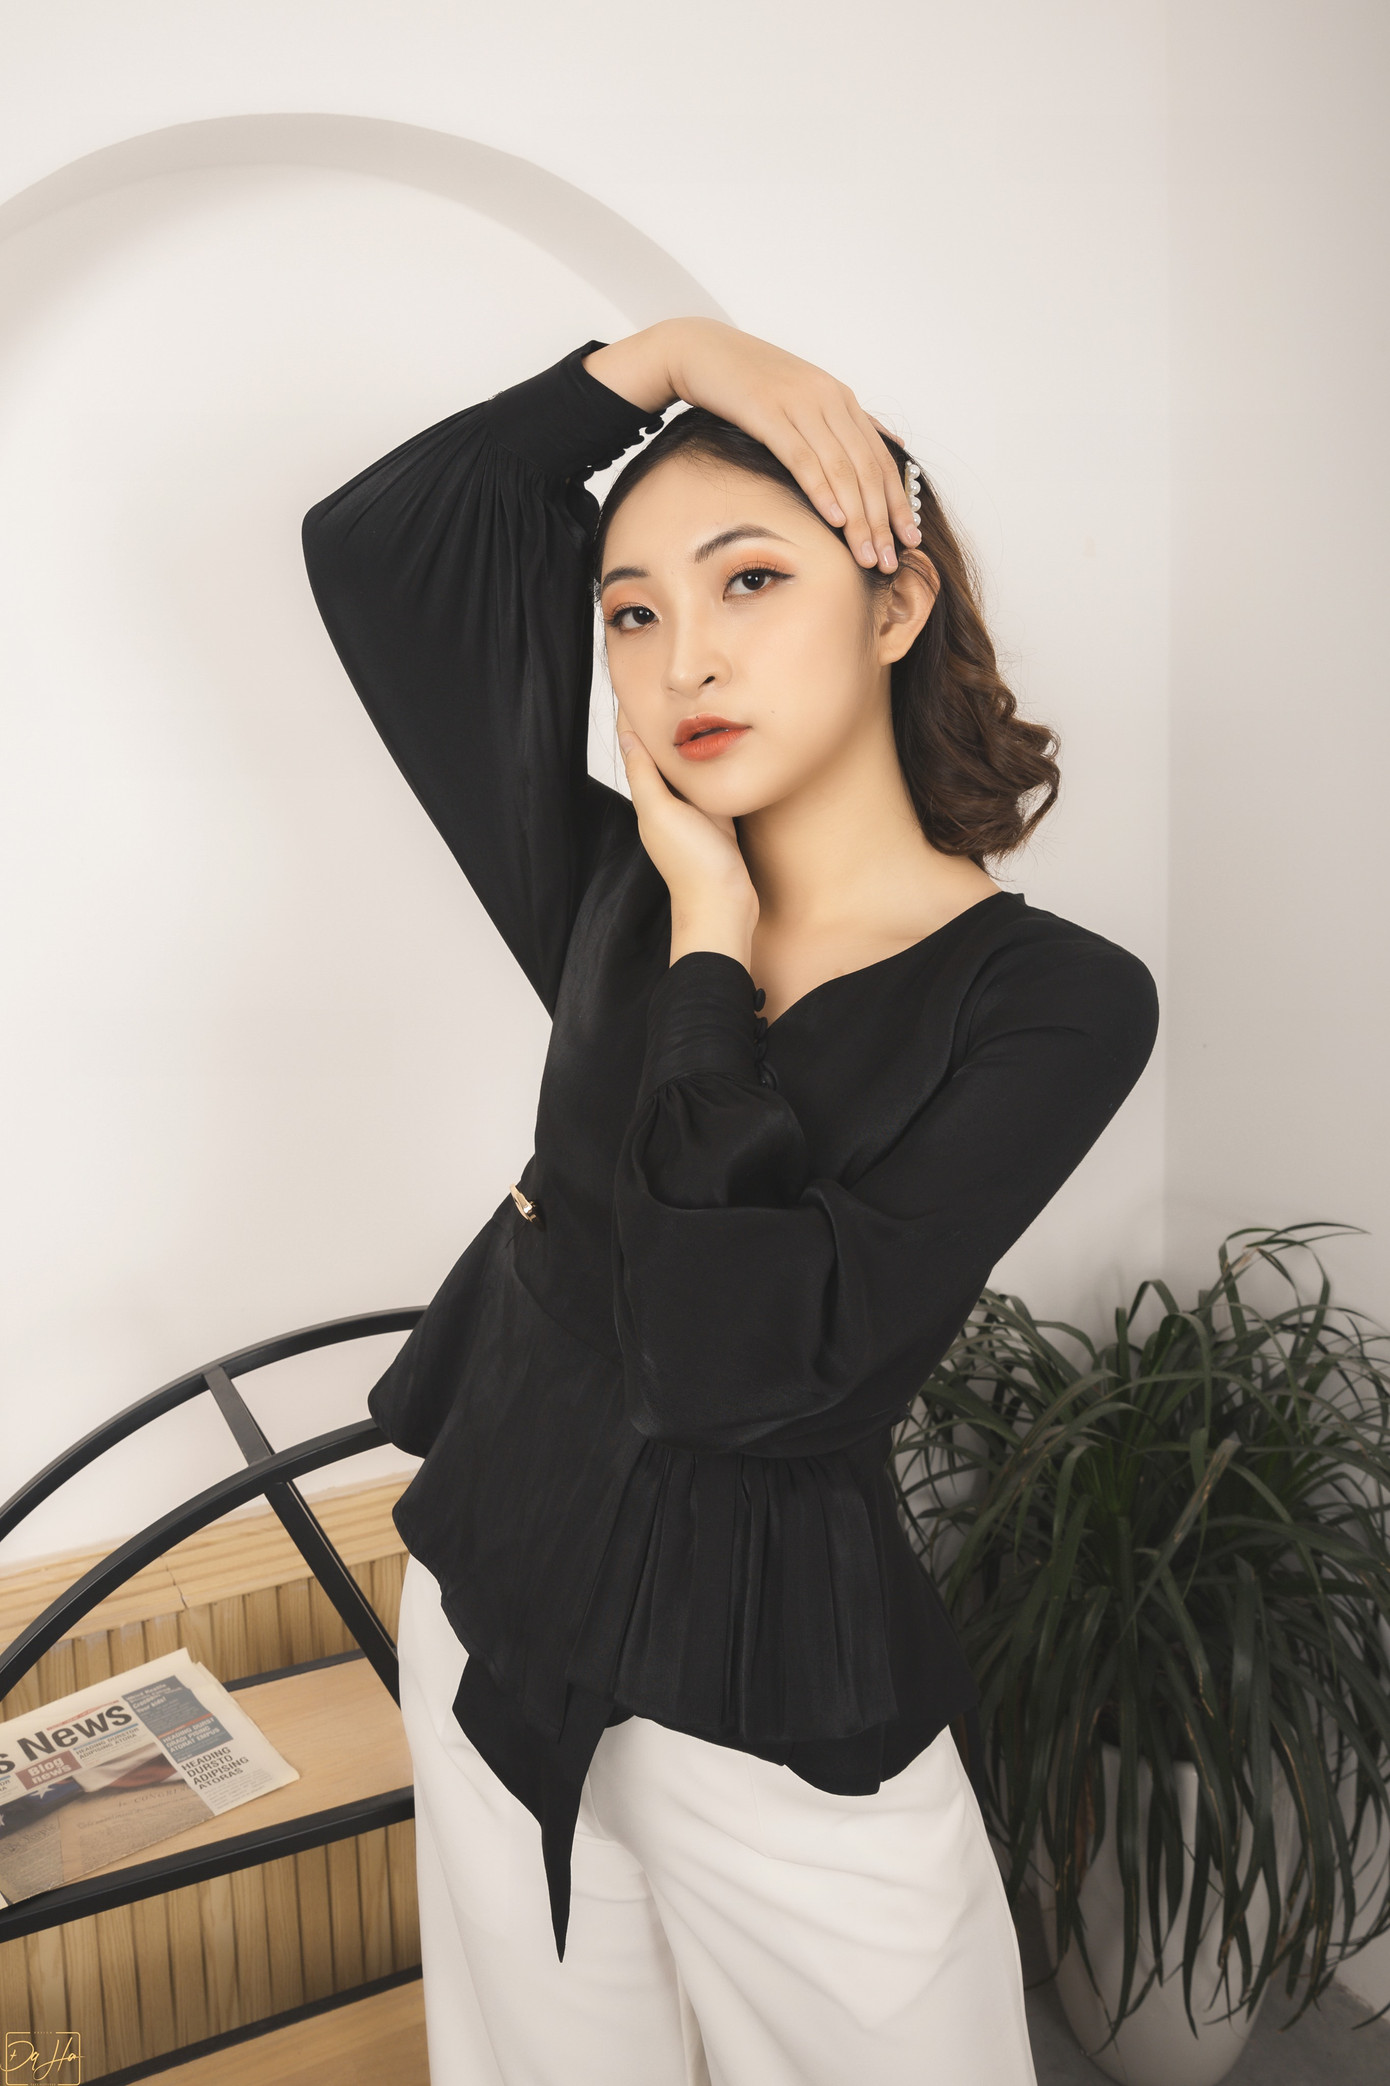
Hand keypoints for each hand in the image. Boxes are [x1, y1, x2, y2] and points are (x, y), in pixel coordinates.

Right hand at [584, 320, 918, 574]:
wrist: (702, 350)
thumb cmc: (750, 380)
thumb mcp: (805, 397)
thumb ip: (846, 421)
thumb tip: (891, 441)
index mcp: (841, 400)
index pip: (880, 459)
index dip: (897, 502)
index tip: (910, 539)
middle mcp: (829, 400)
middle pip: (866, 470)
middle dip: (881, 521)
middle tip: (889, 561)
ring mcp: (800, 404)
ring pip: (840, 469)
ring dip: (857, 517)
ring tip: (866, 554)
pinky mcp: (768, 412)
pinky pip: (802, 457)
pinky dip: (821, 490)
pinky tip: (833, 520)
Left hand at [616, 705, 758, 967]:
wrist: (723, 909)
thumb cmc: (693, 864)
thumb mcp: (663, 812)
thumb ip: (645, 775)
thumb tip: (626, 736)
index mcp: (650, 800)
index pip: (637, 749)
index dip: (634, 719)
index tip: (635, 685)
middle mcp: (668, 805)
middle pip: (661, 756)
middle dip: (661, 725)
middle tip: (666, 688)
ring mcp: (693, 815)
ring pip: (686, 770)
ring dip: (686, 743)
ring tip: (694, 709)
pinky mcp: (717, 823)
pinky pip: (710, 785)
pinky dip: (710, 766)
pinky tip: (722, 751)